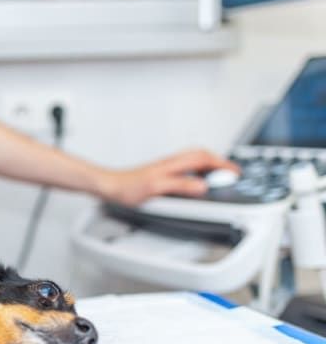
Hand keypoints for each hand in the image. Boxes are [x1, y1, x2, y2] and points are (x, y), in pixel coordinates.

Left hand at [97, 149, 239, 206]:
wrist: (108, 186)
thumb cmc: (126, 187)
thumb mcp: (156, 189)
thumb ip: (180, 186)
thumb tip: (202, 187)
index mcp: (173, 165)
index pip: (205, 158)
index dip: (223, 165)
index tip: (235, 173)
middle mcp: (171, 163)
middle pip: (201, 155)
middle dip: (219, 161)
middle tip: (231, 172)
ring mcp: (165, 168)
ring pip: (193, 160)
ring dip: (209, 164)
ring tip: (218, 175)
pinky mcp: (160, 174)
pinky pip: (185, 168)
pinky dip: (197, 171)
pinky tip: (195, 181)